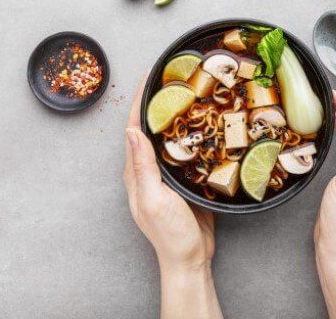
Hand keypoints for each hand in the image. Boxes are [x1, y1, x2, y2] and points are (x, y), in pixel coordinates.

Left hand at [123, 75, 221, 317]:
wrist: (189, 259)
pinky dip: (191, 133)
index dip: (142, 100)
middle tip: (176, 78)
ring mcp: (166, 175)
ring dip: (176, 115)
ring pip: (169, 137)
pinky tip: (204, 125)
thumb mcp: (155, 200)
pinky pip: (185, 150)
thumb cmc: (170, 235)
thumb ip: (143, 167)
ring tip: (191, 94)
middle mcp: (147, 169)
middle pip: (151, 127)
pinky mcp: (183, 180)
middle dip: (159, 101)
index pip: (135, 127)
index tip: (152, 76)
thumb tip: (132, 131)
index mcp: (136, 171)